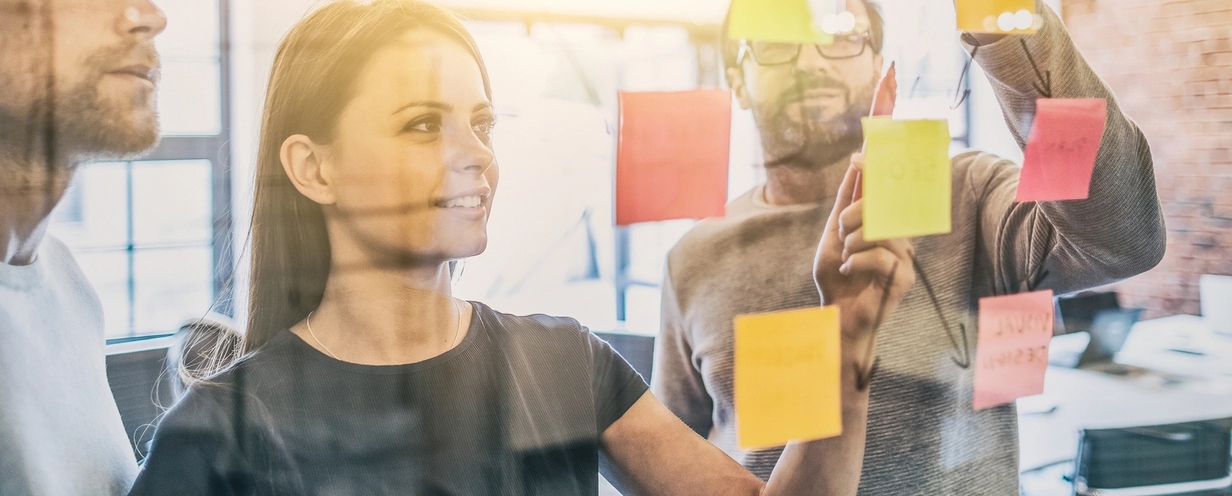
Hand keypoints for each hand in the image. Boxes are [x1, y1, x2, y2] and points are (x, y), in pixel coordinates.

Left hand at [813, 154, 914, 341]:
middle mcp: (900, 238)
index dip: (876, 172)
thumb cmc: (836, 276)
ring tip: (846, 257)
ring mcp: (905, 258)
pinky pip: (880, 256)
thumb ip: (845, 203)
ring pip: (880, 231)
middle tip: (842, 232)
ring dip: (853, 242)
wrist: (835, 313)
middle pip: (883, 208)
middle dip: (853, 216)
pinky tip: (850, 271)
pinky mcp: (904, 278)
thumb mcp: (834, 235)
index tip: (859, 156)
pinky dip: (857, 261)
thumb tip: (854, 166)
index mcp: (886, 226)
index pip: (887, 193)